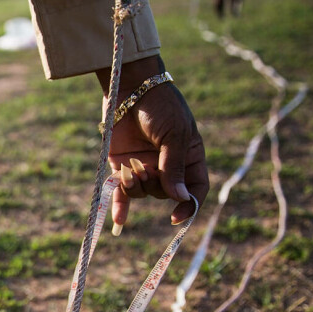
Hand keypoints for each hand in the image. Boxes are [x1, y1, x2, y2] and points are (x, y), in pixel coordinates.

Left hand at [98, 56, 208, 227]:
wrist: (131, 88)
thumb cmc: (161, 106)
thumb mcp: (174, 135)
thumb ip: (174, 167)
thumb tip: (179, 197)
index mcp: (189, 157)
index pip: (195, 188)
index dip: (188, 205)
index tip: (177, 217)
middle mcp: (167, 166)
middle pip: (165, 193)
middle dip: (154, 186)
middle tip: (144, 169)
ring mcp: (144, 166)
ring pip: (142, 192)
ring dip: (135, 186)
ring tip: (129, 169)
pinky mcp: (121, 165)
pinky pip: (122, 192)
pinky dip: (119, 207)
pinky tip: (117, 223)